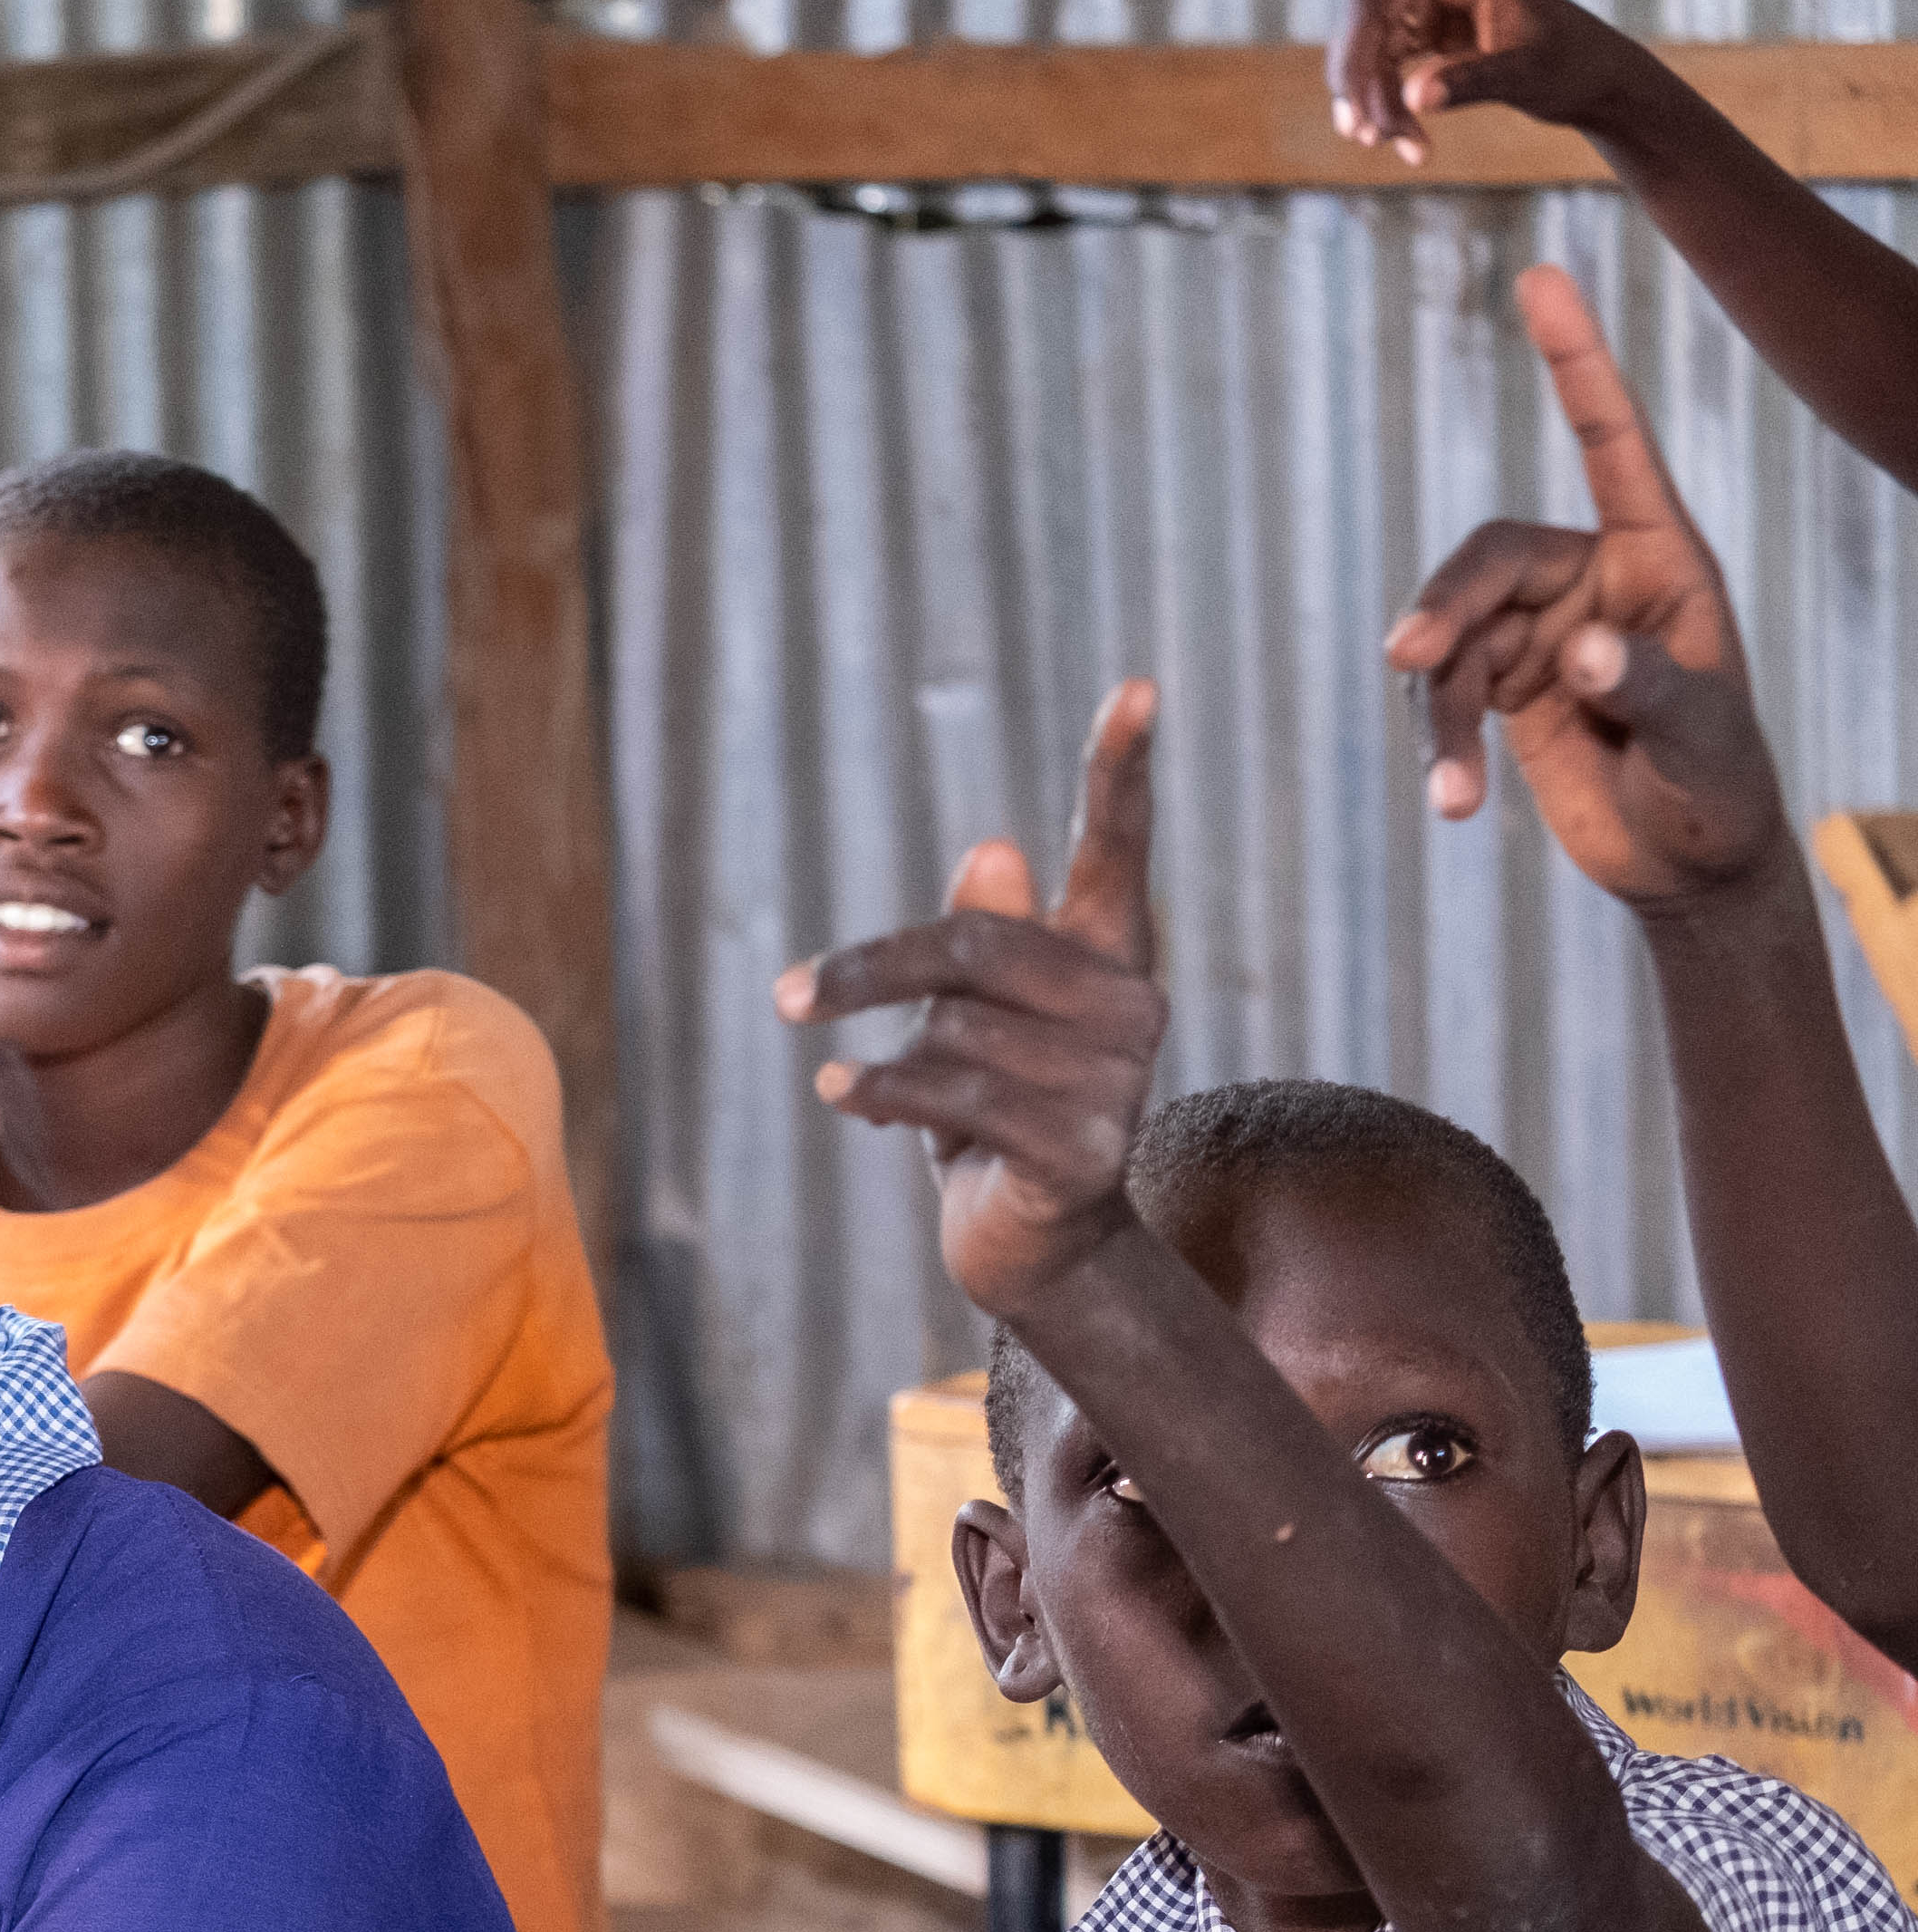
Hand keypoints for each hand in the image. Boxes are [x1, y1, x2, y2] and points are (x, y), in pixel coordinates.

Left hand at [781, 680, 1164, 1324]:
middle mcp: (1132, 1002)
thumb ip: (981, 937)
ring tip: (886, 1090)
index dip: (1122, 767)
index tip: (1140, 686)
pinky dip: (879, 1091)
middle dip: (870, 971)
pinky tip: (843, 1094)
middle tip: (790, 995)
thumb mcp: (971, 1017)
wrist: (1031, 1245)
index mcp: (1109, 951)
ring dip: (896, 1059)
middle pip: (975, 943)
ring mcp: (1117, 1078)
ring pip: (955, 1029)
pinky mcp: (1083, 1147)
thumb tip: (991, 850)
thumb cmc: (994, 1109)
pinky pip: (951, 1092)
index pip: (1118, 845)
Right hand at [1330, 0, 1644, 162]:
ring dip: (1367, 101)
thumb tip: (1412, 100)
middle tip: (1364, 132)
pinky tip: (1408, 146)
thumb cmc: (1572, 65)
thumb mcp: (1528, 73)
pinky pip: (1379, 73)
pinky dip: (1383, 110)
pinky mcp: (1422, 41)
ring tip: (1383, 145)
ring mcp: (1424, 9)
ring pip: (1365, 50)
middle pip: (1366, 14)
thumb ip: (1474, 80)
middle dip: (1357, 75)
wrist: (1591, 86)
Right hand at [1386, 266, 1790, 913]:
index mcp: (1663, 557)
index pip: (1611, 440)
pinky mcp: (1506, 691)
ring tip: (1455, 788)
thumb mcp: (1701, 740)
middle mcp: (1596, 580)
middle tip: (1412, 662)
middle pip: (1493, 557)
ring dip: (1443, 709)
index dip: (1575, 361)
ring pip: (1454, 636)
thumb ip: (1646, 686)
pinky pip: (1445, 699)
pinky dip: (1440, 749)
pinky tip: (1454, 807)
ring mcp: (1543, 633)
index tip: (1541, 280)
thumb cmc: (1718, 788)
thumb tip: (1581, 651)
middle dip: (1450, 607)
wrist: (1689, 863)